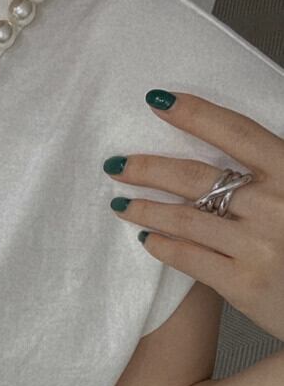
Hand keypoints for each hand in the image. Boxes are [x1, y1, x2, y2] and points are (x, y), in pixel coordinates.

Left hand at [106, 90, 283, 341]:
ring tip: (121, 204)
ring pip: (185, 220)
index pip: (237, 133)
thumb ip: (271, 171)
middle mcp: (274, 205)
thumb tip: (226, 153)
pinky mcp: (242, 283)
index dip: (196, 114)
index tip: (159, 102)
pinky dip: (163, 246)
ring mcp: (256, 246)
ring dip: (146, 209)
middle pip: (197, 178)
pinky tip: (147, 238)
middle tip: (117, 165)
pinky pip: (189, 258)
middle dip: (149, 169)